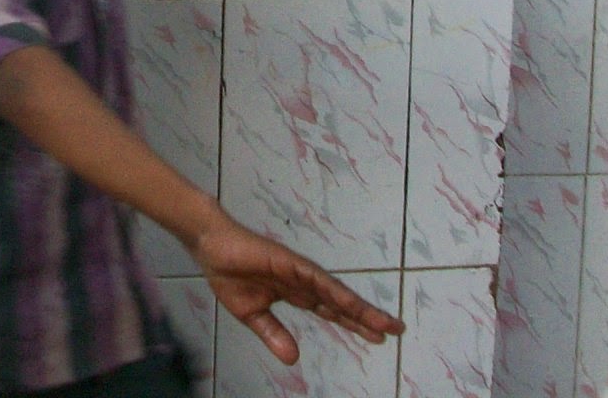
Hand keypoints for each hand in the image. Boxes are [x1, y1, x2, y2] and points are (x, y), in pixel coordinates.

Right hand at [188, 217, 403, 364]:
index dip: (354, 324)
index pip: (332, 312)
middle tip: (397, 330)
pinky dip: (334, 293)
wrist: (211, 248)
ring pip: (336, 294)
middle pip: (342, 304)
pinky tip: (350, 303)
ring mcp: (299, 272)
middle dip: (368, 318)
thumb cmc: (229, 275)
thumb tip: (294, 358)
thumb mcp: (252, 316)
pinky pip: (317, 280)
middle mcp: (304, 283)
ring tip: (385, 323)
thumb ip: (274, 334)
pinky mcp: (290, 263)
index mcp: (296, 294)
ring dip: (360, 308)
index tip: (379, 337)